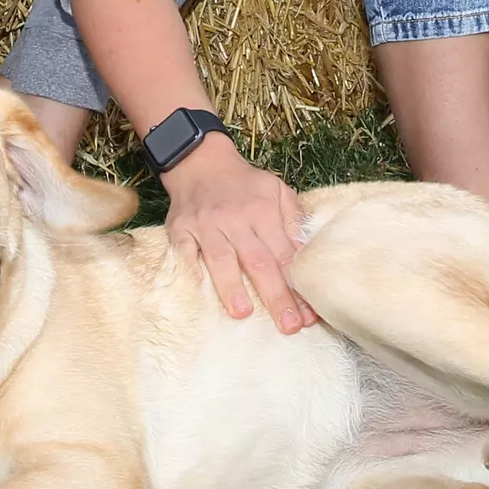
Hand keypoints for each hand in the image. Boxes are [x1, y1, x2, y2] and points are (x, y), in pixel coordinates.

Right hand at [159, 136, 311, 332]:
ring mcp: (206, 225)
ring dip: (232, 286)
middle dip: (275, 296)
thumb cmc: (244, 184)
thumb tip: (308, 255)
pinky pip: (184, 251)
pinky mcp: (181, 229)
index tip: (308, 315)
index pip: (284, 255)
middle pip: (258, 262)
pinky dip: (190, 268)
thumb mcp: (277, 190)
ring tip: (243, 314)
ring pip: (221, 258)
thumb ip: (293, 221)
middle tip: (288, 326)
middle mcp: (236, 219)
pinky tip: (198, 290)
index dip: (297, 287)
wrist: (200, 162)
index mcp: (264, 212)